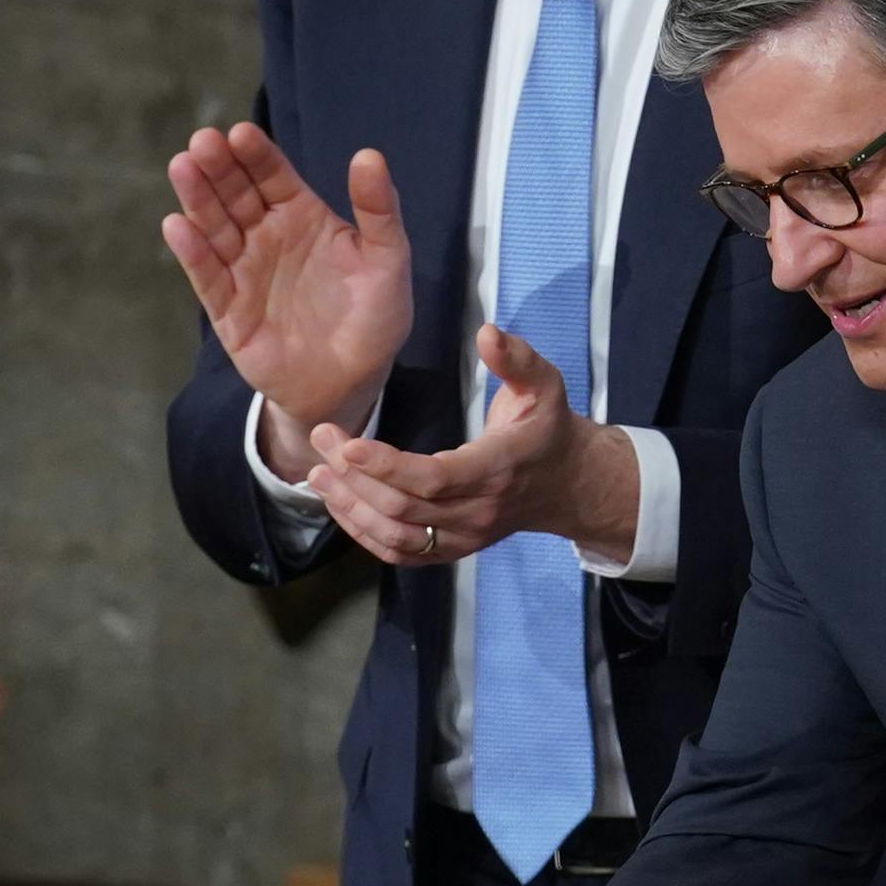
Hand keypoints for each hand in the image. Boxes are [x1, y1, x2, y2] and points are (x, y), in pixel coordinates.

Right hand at [160, 124, 408, 468]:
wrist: (353, 381)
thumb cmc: (373, 316)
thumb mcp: (388, 259)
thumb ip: (379, 210)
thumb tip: (368, 154)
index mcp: (301, 216)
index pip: (273, 176)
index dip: (257, 154)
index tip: (240, 133)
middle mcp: (266, 236)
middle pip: (236, 193)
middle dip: (219, 167)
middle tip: (202, 142)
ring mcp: (243, 270)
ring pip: (215, 227)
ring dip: (198, 198)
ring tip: (183, 167)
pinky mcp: (228, 310)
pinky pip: (207, 277)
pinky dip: (192, 253)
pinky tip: (178, 226)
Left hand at [305, 327, 638, 567]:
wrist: (567, 485)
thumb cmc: (547, 428)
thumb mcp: (545, 384)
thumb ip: (516, 359)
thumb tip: (487, 333)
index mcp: (496, 469)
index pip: (434, 478)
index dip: (387, 466)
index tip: (347, 443)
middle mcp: (478, 511)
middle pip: (404, 507)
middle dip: (355, 476)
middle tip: (322, 439)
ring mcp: (464, 537)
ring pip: (396, 536)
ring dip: (351, 508)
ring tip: (317, 473)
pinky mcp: (451, 550)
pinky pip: (400, 552)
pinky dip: (363, 533)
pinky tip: (338, 502)